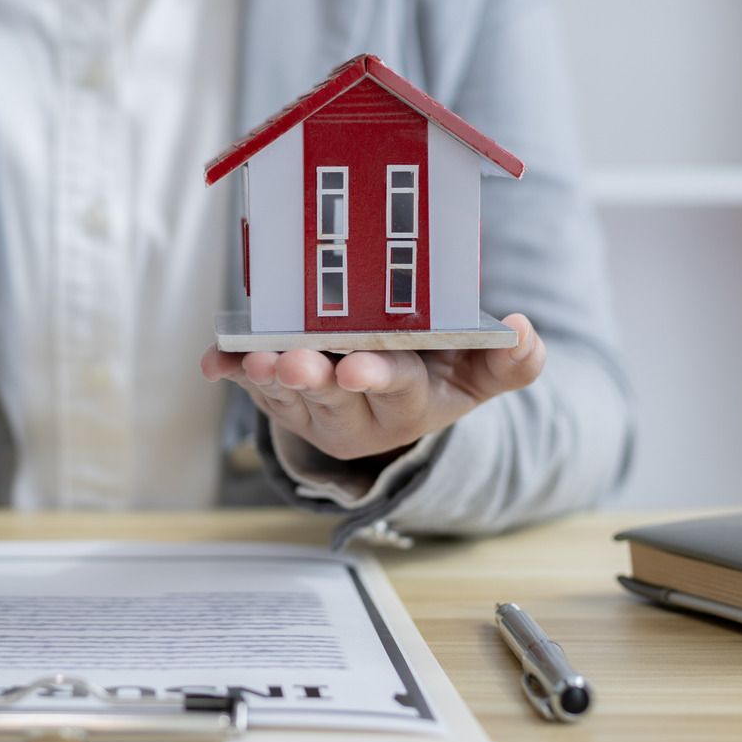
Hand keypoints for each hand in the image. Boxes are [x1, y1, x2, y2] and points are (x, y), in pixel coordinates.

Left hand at [200, 314, 546, 461]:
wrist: (395, 400)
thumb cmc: (441, 374)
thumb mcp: (483, 375)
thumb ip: (512, 360)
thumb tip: (524, 329)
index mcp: (409, 402)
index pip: (394, 387)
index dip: (376, 376)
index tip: (356, 368)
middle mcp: (357, 411)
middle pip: (332, 394)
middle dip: (313, 377)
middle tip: (294, 363)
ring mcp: (313, 407)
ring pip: (288, 394)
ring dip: (268, 375)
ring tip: (257, 360)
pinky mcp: (281, 398)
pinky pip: (254, 386)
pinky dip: (234, 371)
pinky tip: (217, 361)